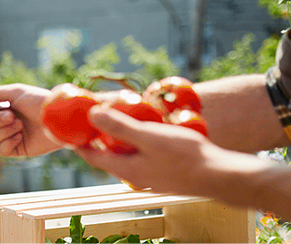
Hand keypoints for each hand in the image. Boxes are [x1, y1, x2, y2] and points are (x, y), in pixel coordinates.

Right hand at [0, 84, 62, 156]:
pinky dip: (9, 142)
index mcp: (4, 107)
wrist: (58, 118)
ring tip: (20, 125)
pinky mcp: (19, 149)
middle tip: (11, 116)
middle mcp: (6, 121)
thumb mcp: (15, 91)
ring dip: (5, 131)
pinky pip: (2, 150)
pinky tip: (21, 136)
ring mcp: (12, 135)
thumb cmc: (39, 101)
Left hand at [75, 106, 269, 196]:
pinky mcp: (166, 173)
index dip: (79, 144)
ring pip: (128, 156)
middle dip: (99, 140)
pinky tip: (147, 130)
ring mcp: (152, 176)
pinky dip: (139, 143)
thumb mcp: (148, 136)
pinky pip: (144, 156)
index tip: (68, 130)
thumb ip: (119, 126)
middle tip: (93, 120)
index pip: (92, 158)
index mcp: (126, 169)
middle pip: (109, 157)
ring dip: (121, 140)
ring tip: (118, 120)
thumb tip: (92, 115)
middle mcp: (136, 176)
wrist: (221, 175)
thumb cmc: (184, 155)